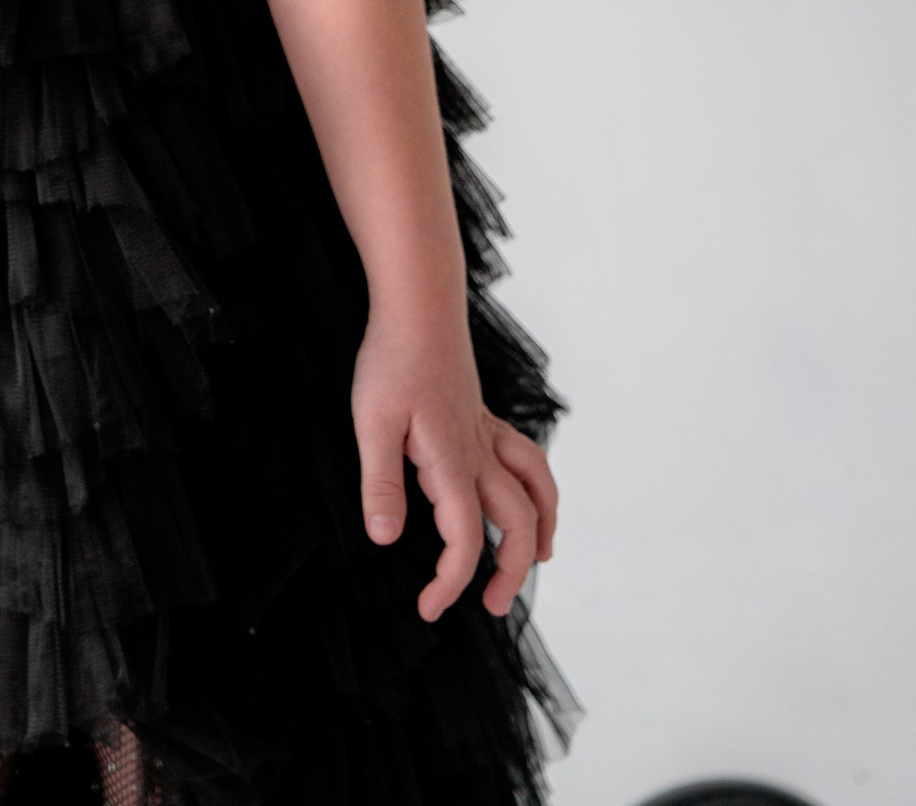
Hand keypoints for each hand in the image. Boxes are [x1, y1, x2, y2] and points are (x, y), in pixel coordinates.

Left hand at [351, 317, 558, 621]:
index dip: (451, 582)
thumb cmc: (392, 360)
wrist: (418, 305)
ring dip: (544, 526)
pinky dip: (537, 488)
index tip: (429, 609)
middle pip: (517, 521)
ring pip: (537, 486)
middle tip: (493, 607)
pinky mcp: (483, 417)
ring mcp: (487, 432)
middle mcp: (479, 452)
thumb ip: (381, 484)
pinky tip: (521, 496)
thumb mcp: (372, 424)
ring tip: (539, 559)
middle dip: (511, 570)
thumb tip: (386, 541)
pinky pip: (525, 459)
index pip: (465, 538)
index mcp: (452, 461)